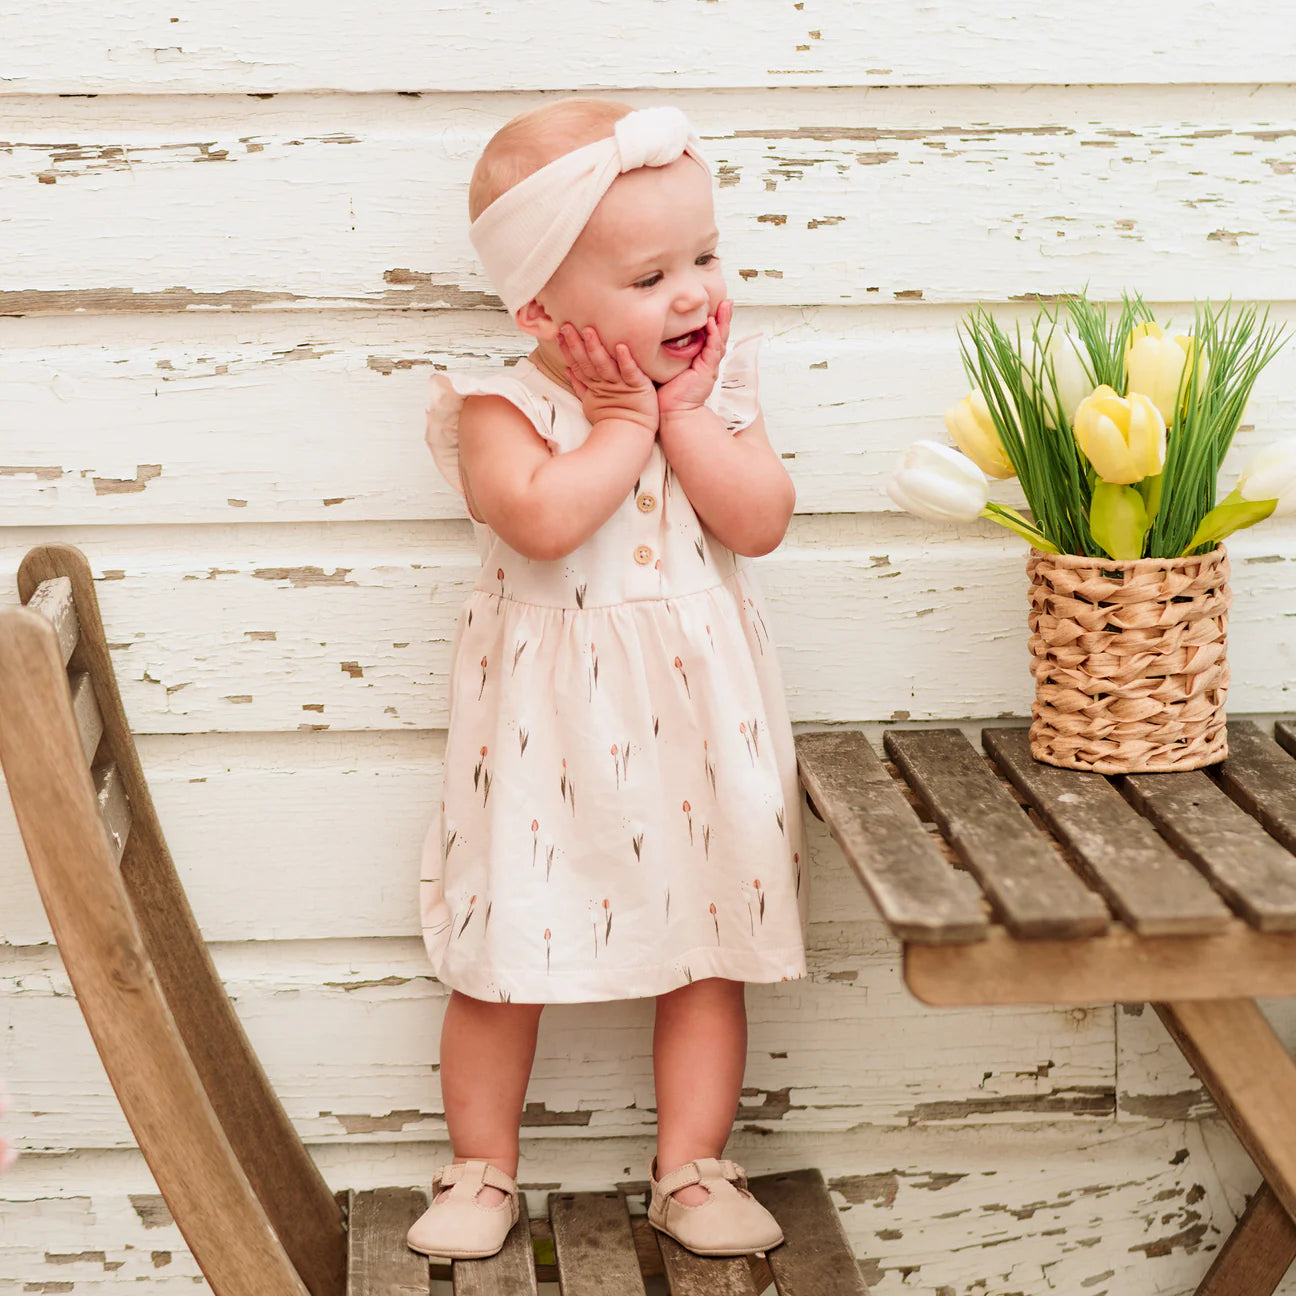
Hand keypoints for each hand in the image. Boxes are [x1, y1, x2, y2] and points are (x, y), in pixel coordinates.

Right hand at [558, 324, 658, 433]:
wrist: (631, 436)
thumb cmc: (614, 419)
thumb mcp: (591, 402)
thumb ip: (580, 385)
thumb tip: (568, 370)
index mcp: (594, 386)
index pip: (578, 364)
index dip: (568, 350)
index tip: (559, 334)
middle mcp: (605, 383)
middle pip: (588, 362)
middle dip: (577, 344)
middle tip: (567, 326)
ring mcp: (620, 385)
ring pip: (605, 364)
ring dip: (596, 348)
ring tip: (589, 331)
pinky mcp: (638, 386)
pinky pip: (630, 371)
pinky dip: (625, 360)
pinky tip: (621, 347)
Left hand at [657, 299, 731, 417]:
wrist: (671, 410)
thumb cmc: (667, 391)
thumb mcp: (668, 365)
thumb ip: (669, 351)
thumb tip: (658, 334)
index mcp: (701, 360)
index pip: (711, 337)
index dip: (715, 322)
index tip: (716, 306)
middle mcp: (708, 362)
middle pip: (720, 335)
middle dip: (724, 318)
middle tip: (727, 301)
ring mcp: (709, 366)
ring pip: (719, 340)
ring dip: (723, 322)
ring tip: (726, 306)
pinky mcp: (707, 370)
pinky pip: (712, 350)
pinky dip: (714, 336)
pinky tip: (713, 323)